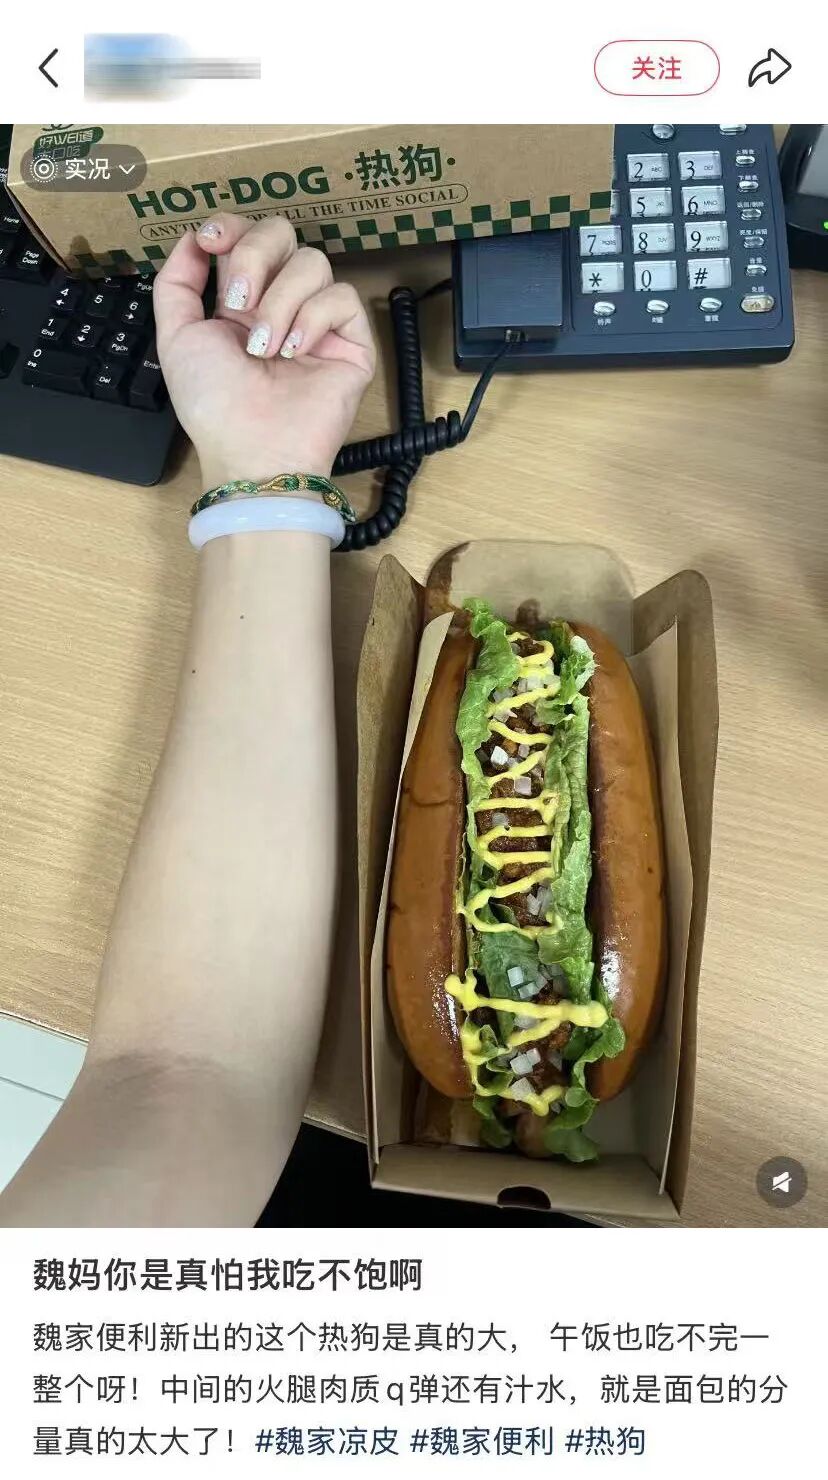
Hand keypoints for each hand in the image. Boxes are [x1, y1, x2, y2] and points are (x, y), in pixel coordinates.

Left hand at [153, 214, 375, 490]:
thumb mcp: (176, 337)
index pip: (247, 237)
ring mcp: (318, 322)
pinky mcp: (351, 343)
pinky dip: (313, 319)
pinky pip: (342, 297)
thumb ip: (177, 282)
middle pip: (282, 234)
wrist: (252, 452)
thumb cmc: (214, 406)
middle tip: (239, 306)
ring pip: (312, 262)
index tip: (211, 242)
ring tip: (266, 351)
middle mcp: (281, 304)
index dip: (231, 227)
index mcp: (242, 301)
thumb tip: (192, 239)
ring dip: (280, 303)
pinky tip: (295, 353)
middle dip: (255, 258)